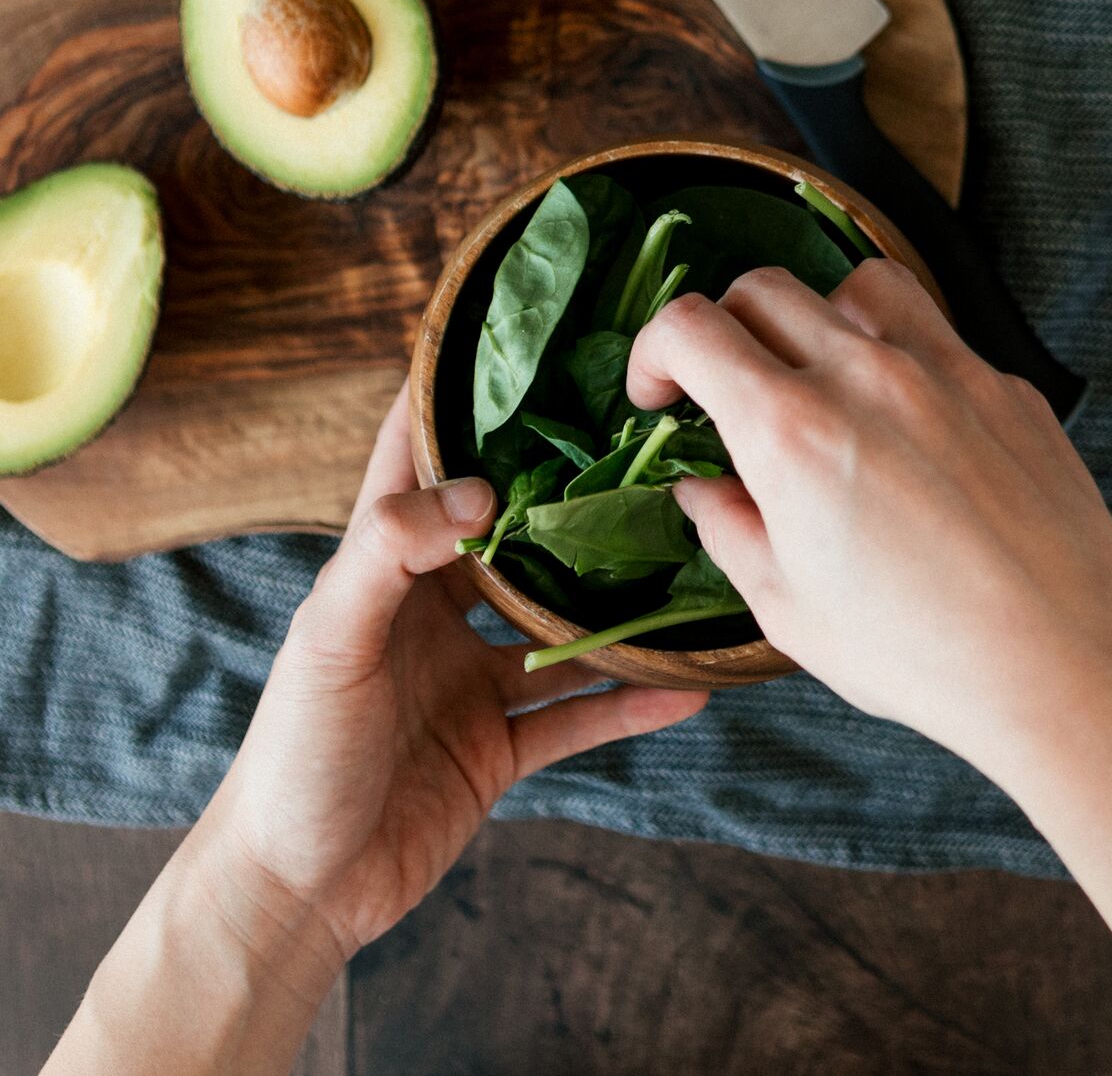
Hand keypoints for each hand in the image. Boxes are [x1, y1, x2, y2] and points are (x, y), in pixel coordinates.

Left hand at [205, 384, 704, 962]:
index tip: (521, 346)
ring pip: (560, 627)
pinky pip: (576, 717)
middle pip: (513, 537)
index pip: (414, 461)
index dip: (457, 402)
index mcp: (381, 568)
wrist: (295, 893)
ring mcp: (470, 680)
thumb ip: (391, 554)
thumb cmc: (292, 754)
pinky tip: (689, 685)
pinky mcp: (497, 749)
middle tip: (644, 446)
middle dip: (569, 497)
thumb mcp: (330, 639)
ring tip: (688, 563)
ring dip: (617, 605)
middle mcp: (432, 613)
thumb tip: (478, 490)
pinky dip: (630, 702)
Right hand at [627, 260, 1111, 809]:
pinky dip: (899, 358)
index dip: (653, 350)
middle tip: (727, 391)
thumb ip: (728, 527)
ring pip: (856, 284)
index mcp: (792, 429)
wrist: (1067, 665)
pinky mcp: (1005, 385)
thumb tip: (700, 485)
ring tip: (822, 381)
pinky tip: (907, 428)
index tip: (659, 394)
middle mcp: (865, 375)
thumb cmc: (921, 654)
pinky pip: (936, 334)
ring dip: (818, 316)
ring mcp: (945, 369)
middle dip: (723, 330)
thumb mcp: (787, 608)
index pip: (691, 326)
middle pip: (762, 288)